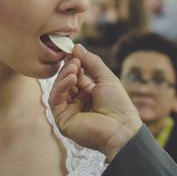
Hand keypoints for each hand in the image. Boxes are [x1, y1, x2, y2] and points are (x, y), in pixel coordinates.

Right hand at [48, 46, 141, 161]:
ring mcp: (68, 111)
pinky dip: (61, 87)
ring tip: (75, 68)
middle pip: (65, 80)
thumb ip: (92, 62)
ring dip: (64, 76)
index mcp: (88, 93)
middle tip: (75, 60)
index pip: (75, 75)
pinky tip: (71, 79)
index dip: (74, 63)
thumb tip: (77, 47)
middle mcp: (77, 102)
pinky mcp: (62, 120)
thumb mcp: (106, 78)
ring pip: (58, 89)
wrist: (121, 129)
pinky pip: (55, 100)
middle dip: (69, 68)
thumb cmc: (118, 106)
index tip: (72, 51)